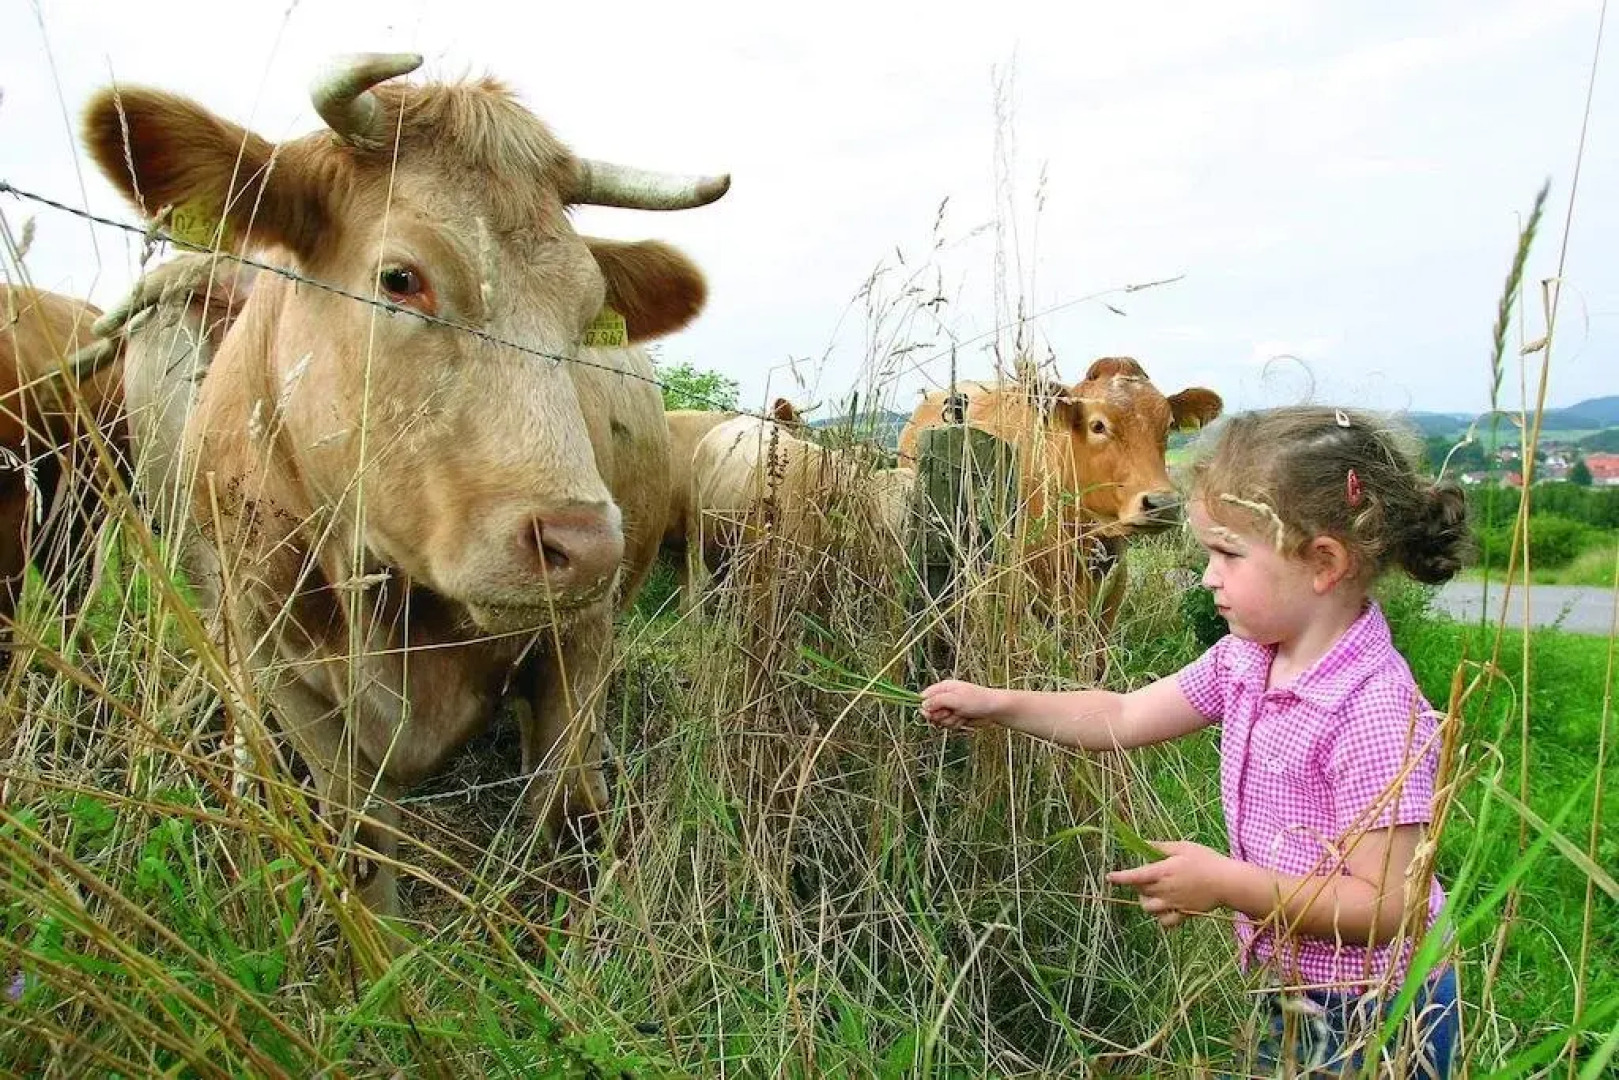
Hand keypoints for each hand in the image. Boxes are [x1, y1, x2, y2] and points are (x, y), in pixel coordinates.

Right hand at [918, 680, 1001, 730]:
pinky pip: (948, 725)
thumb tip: (922, 706)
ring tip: (961, 715)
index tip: (929, 713)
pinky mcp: (956, 717)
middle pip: (930, 711)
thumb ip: (937, 701)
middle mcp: (945, 697)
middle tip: (950, 712)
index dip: (925, 706)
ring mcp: (951, 708)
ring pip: (940, 720)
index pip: (925, 696)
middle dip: (940, 715)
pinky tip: (964, 719)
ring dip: (950, 720)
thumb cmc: (977, 700)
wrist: (995, 710)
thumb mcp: (955, 699)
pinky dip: (956, 724)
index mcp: (944, 688)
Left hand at [1105, 841, 1230, 928]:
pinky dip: (1160, 917)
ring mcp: (1174, 904)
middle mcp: (1166, 889)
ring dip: (1145, 900)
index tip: (1109, 877)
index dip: (1120, 877)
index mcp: (1164, 871)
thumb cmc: (1206, 860)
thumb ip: (1161, 847)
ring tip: (1153, 892)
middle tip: (1147, 875)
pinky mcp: (1183, 914)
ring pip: (1148, 908)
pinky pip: (1164, 922)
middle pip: (1140, 890)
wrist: (1228, 882)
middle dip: (1137, 884)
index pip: (1136, 876)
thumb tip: (1143, 843)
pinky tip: (1164, 908)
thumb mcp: (1183, 847)